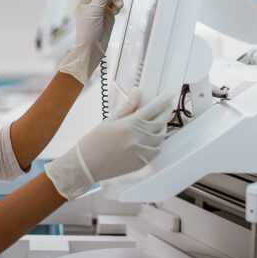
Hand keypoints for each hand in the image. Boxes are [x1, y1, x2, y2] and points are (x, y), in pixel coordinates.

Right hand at [45, 88, 174, 200]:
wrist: (86, 165)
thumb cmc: (94, 141)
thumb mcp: (110, 120)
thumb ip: (127, 106)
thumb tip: (138, 92)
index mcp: (128, 125)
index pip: (152, 109)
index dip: (163, 100)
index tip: (170, 93)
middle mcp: (137, 139)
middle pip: (160, 122)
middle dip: (165, 111)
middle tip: (168, 104)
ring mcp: (141, 152)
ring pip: (160, 137)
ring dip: (162, 127)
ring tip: (160, 120)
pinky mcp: (141, 163)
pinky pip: (156, 150)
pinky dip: (158, 141)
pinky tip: (154, 136)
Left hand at [58, 0, 126, 84]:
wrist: (91, 47)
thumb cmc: (88, 29)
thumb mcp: (95, 9)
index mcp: (85, 0)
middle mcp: (93, 4)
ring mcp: (100, 10)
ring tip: (120, 6)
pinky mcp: (108, 16)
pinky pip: (115, 6)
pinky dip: (118, 6)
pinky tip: (118, 9)